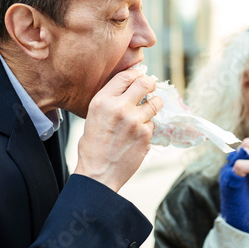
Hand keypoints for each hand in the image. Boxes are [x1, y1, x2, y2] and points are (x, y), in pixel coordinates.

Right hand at [75, 69, 163, 191]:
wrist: (98, 174)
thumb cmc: (93, 146)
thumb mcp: (93, 116)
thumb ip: (110, 101)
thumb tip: (129, 89)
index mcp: (103, 101)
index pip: (126, 76)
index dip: (136, 74)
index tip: (140, 77)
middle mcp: (120, 107)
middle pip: (145, 83)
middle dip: (150, 84)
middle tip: (151, 88)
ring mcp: (135, 121)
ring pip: (155, 103)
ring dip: (153, 105)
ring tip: (146, 112)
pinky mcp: (146, 135)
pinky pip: (153, 124)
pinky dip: (148, 128)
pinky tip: (137, 136)